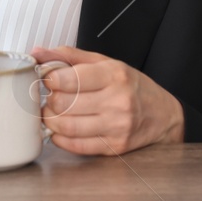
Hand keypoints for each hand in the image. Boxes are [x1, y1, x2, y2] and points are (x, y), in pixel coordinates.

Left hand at [31, 45, 184, 154]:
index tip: (47, 79)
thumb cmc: (132, 86)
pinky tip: (61, 129)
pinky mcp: (114, 147)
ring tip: (52, 113)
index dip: (49, 79)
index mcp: (114, 76)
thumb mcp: (106, 63)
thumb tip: (38, 53)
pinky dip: (60, 138)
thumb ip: (70, 56)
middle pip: (63, 104)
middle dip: (49, 100)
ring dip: (51, 120)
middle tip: (49, 97)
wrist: (164, 116)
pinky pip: (76, 146)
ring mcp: (117, 127)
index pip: (69, 79)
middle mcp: (117, 101)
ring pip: (66, 126)